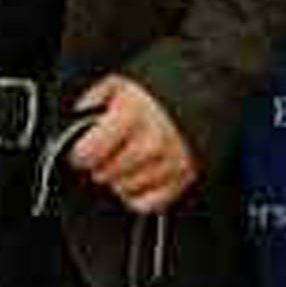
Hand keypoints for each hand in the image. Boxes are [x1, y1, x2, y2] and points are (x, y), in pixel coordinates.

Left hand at [63, 74, 194, 213]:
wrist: (206, 92)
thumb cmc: (162, 88)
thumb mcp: (121, 82)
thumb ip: (94, 99)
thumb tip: (79, 116)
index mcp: (132, 116)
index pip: (89, 153)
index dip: (80, 152)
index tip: (83, 149)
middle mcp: (152, 143)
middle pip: (105, 173)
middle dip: (100, 164)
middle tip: (108, 151)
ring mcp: (169, 163)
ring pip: (124, 189)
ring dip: (120, 178)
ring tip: (127, 160)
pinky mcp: (184, 178)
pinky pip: (149, 204)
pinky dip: (139, 195)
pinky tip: (139, 177)